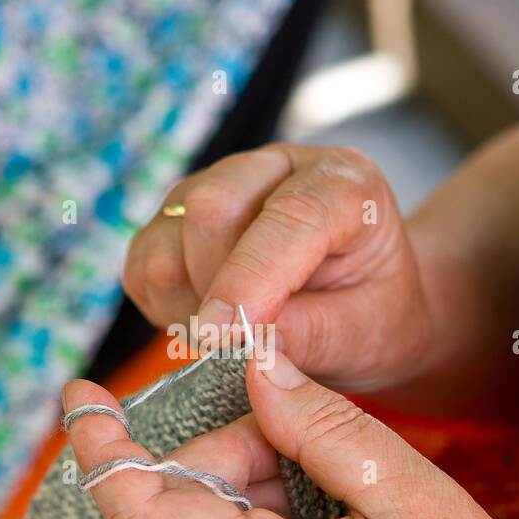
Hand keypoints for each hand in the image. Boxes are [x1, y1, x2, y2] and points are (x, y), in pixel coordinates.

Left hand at [62, 348, 518, 518]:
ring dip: (254, 493)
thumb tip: (258, 369)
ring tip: (339, 491)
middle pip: (186, 516)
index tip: (83, 396)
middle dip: (229, 453)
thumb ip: (322, 427)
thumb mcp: (413, 497)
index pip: (148, 516)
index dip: (103, 451)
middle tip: (301, 429)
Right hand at [123, 144, 436, 394]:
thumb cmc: (373, 320)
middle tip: (233, 349)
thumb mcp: (366, 336)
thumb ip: (310, 335)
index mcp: (345, 183)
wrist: (360, 314)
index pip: (289, 215)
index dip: (249, 278)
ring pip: (169, 231)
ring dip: (185, 299)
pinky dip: (162, 302)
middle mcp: (278, 169)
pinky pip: (145, 259)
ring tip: (228, 339)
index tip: (219, 338)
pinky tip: (205, 323)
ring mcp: (221, 185)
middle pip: (212, 206)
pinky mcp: (179, 217)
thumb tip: (243, 343)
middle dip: (213, 288)